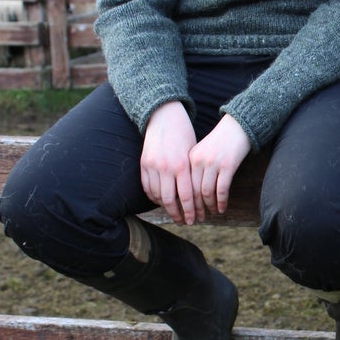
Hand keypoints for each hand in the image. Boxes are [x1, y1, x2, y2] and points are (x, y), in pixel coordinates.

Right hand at [141, 102, 198, 224]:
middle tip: (185, 222)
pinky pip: (147, 187)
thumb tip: (197, 197)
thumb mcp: (192, 154)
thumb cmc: (184, 135)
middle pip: (170, 200)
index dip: (191, 211)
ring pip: (157, 196)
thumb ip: (192, 174)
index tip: (194, 220)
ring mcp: (152, 166)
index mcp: (182, 165)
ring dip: (166, 207)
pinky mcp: (143, 164)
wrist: (164, 117)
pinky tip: (161, 201)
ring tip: (174, 213)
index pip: (187, 196)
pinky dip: (154, 197)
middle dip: (178, 214)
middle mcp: (166, 168)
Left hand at [189, 114, 251, 218]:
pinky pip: (222, 189)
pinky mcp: (228, 166)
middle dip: (195, 209)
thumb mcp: (203, 151)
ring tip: (212, 214)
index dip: (185, 203)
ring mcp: (213, 163)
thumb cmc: (221, 141)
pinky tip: (223, 208)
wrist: (238, 126)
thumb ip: (195, 168)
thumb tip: (192, 192)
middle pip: (193, 192)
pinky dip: (222, 202)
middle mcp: (198, 161)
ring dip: (209, 206)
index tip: (187, 213)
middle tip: (197, 219)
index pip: (184, 186)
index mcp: (190, 158)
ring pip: (207, 192)